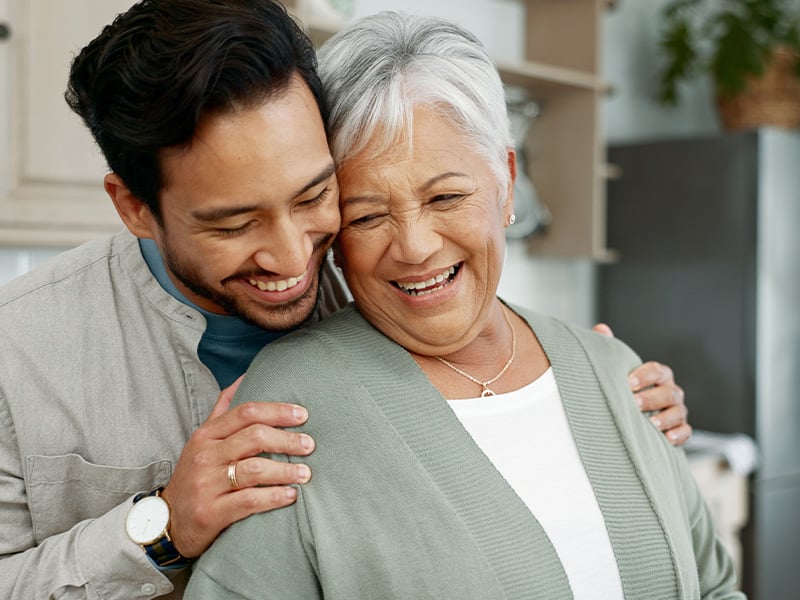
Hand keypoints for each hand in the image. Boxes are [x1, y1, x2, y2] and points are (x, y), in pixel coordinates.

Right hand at [161, 376, 314, 556]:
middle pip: (254, 438)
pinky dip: (274, 497)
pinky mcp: (211, 512)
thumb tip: (246, 376)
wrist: (167, 521)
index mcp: (206, 435)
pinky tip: (291, 495)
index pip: (246, 413)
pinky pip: (249, 501)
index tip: (303, 415)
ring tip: (306, 473)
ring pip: (254, 469)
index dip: (278, 411)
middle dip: (287, 439)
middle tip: (310, 445)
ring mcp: (207, 484)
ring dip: (285, 470)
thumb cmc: (195, 475)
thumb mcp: (202, 440)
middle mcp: (205, 456)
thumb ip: (223, 409)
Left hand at [592, 323, 691, 446]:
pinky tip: (666, 438)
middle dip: (652, 398)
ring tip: (651, 423)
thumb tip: (601, 329)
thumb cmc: (625, 389)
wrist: (631, 415)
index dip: (645, 375)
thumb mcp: (618, 370)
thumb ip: (611, 350)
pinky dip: (678, 435)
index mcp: (659, 375)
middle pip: (669, 392)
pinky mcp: (679, 430)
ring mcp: (677, 411)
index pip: (657, 370)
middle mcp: (671, 391)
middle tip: (634, 403)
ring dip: (666, 418)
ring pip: (679, 412)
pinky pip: (686, 432)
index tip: (628, 382)